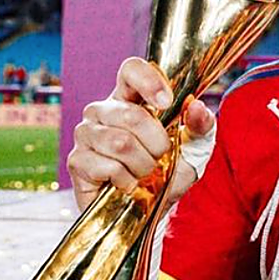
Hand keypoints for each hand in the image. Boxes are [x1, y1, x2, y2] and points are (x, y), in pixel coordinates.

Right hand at [66, 57, 214, 210]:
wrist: (150, 210)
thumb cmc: (170, 171)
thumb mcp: (195, 148)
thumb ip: (202, 125)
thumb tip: (197, 107)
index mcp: (132, 97)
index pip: (131, 69)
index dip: (148, 80)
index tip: (167, 103)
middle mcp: (103, 110)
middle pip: (130, 114)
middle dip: (156, 143)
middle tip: (161, 157)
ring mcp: (86, 134)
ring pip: (120, 143)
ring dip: (143, 165)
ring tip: (145, 172)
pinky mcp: (76, 161)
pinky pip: (107, 166)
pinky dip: (127, 180)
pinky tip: (127, 184)